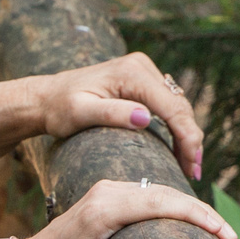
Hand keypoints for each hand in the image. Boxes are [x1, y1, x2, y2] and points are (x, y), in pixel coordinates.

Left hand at [0, 177, 233, 238]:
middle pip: (166, 194)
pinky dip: (176, 204)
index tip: (224, 234)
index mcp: (98, 214)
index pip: (157, 204)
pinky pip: (151, 192)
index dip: (195, 215)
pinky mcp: (110, 191)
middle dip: (203, 213)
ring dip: (192, 207)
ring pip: (162, 190)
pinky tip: (196, 224)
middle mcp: (104, 194)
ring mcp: (107, 188)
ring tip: (220, 233)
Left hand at [27, 53, 206, 180]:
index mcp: (130, 73)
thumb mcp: (79, 113)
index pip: (171, 106)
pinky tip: (178, 149)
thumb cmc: (59, 108)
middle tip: (192, 172)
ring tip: (188, 165)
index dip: (186, 136)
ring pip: (177, 105)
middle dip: (190, 139)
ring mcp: (143, 72)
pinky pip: (167, 104)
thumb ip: (111, 113)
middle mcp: (141, 66)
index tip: (191, 164)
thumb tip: (145, 118)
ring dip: (185, 134)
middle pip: (179, 105)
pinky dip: (175, 126)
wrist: (47, 98)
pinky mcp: (142, 81)